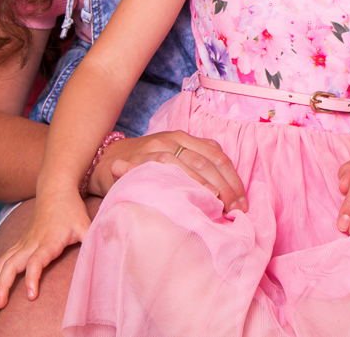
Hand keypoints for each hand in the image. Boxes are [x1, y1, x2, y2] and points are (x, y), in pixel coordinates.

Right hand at [0, 192, 90, 307]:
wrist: (55, 187)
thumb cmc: (71, 207)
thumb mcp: (84, 223)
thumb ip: (93, 238)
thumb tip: (107, 252)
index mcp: (48, 240)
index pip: (36, 262)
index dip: (32, 279)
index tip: (31, 295)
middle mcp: (32, 242)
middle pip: (11, 264)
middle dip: (2, 285)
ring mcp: (24, 241)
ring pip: (4, 261)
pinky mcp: (21, 241)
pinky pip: (5, 257)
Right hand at [89, 130, 247, 212]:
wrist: (107, 160)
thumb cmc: (145, 166)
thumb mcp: (173, 160)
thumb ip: (195, 168)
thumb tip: (226, 196)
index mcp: (186, 138)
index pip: (218, 155)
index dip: (234, 180)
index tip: (242, 203)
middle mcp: (175, 139)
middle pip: (209, 161)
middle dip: (227, 187)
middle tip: (235, 211)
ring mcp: (158, 147)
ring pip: (191, 162)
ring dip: (208, 185)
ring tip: (219, 206)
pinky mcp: (141, 159)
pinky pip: (165, 166)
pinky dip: (182, 180)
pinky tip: (192, 195)